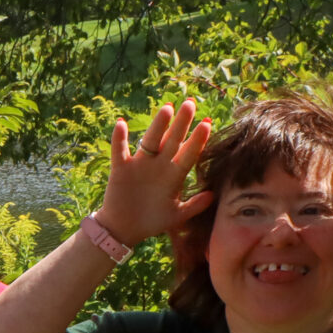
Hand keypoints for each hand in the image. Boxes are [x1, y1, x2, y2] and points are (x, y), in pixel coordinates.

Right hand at [95, 100, 216, 246]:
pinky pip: (119, 151)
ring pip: (150, 141)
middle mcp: (159, 165)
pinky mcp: (121, 169)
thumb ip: (194, 206)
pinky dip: (119, 138)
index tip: (207, 124)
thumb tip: (213, 195)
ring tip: (167, 109)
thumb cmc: (152, 221)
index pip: (188, 154)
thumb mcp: (176, 216)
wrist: (124, 229)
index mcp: (173, 175)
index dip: (197, 140)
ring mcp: (140, 165)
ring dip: (158, 125)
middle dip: (181, 123)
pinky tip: (121, 124)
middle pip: (172, 140)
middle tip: (191, 104)